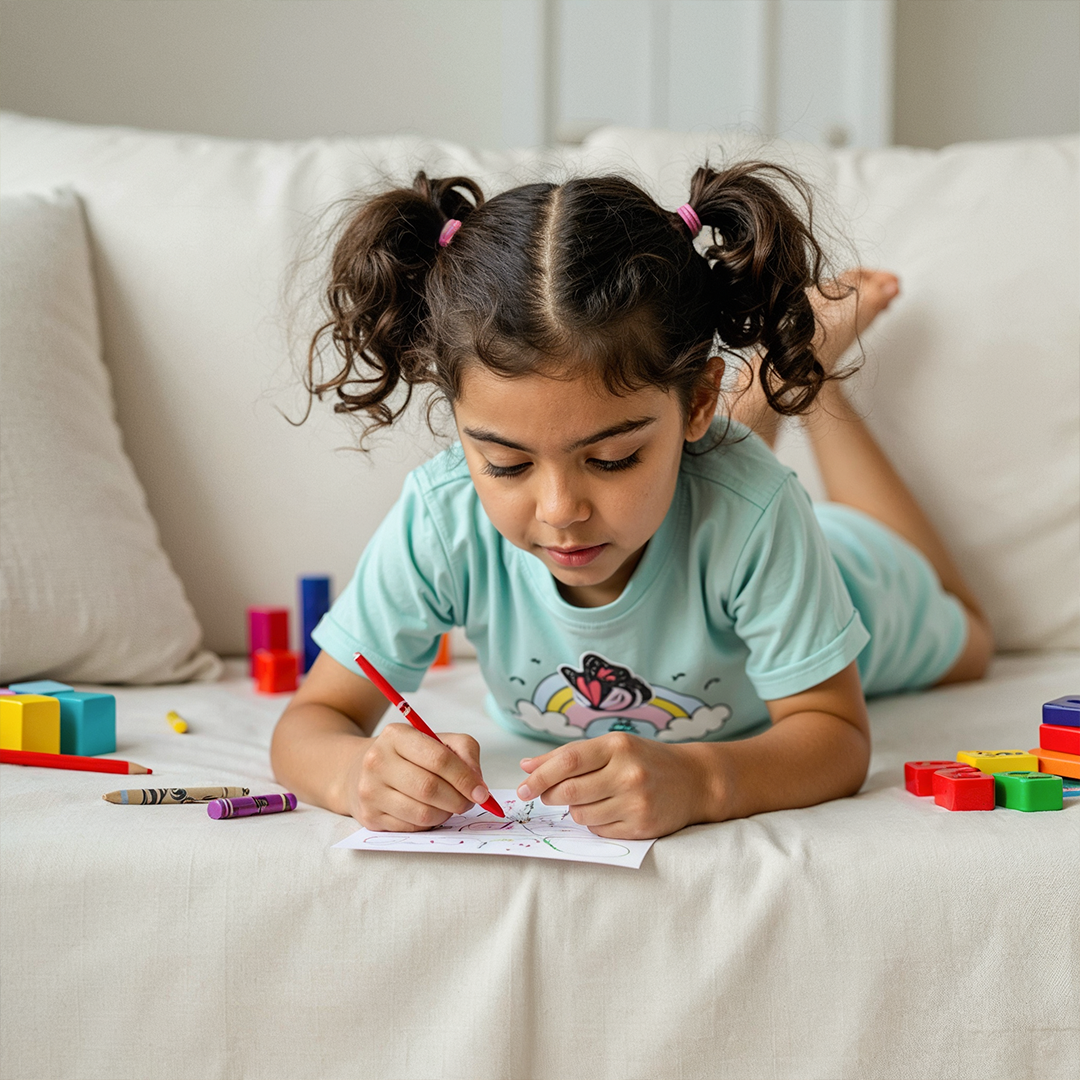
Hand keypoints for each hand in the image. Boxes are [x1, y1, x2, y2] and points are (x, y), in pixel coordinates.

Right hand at [343, 723, 491, 830]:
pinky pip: (411, 828)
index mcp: (396, 735)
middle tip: (469, 802)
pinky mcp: (369, 816)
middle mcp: (377, 761)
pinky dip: (429, 823)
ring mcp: (370, 791)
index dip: (465, 778)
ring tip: (449, 805)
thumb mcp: (435, 739)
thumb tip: (478, 785)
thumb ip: (464, 752)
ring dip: (445, 814)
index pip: (439, 759)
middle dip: (458, 800)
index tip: (482, 792)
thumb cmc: (406, 755)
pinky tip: (429, 811)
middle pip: (430, 788)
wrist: (357, 770)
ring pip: (422, 813)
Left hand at [516, 733, 716, 839]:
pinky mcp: (642, 826)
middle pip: (569, 791)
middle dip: (550, 796)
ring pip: (581, 815)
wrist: (695, 781)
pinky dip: (595, 823)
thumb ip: (568, 756)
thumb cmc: (645, 759)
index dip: (539, 776)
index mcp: (617, 746)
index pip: (568, 762)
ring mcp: (636, 802)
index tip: (523, 788)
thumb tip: (526, 766)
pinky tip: (608, 811)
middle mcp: (628, 773)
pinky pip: (599, 830)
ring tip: (590, 799)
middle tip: (547, 796)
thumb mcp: (612, 747)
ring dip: (575, 810)